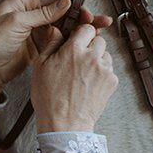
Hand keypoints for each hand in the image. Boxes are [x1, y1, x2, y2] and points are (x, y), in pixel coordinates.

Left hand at [0, 0, 114, 103]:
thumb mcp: (16, 22)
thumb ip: (42, 13)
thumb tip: (65, 2)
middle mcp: (32, 11)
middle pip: (60, 4)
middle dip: (77, 9)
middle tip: (89, 17)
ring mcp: (38, 28)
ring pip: (63, 22)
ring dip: (79, 24)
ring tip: (96, 27)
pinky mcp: (43, 43)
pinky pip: (61, 37)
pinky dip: (73, 37)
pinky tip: (84, 38)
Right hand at [30, 16, 118, 133]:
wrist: (65, 124)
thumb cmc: (50, 98)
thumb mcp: (41, 67)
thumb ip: (50, 44)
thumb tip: (55, 30)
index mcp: (73, 49)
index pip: (87, 28)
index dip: (81, 34)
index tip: (77, 40)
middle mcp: (92, 56)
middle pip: (99, 40)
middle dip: (90, 46)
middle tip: (79, 58)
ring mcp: (104, 69)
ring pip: (106, 54)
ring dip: (97, 59)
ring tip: (84, 73)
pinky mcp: (112, 82)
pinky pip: (110, 70)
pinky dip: (102, 74)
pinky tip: (89, 83)